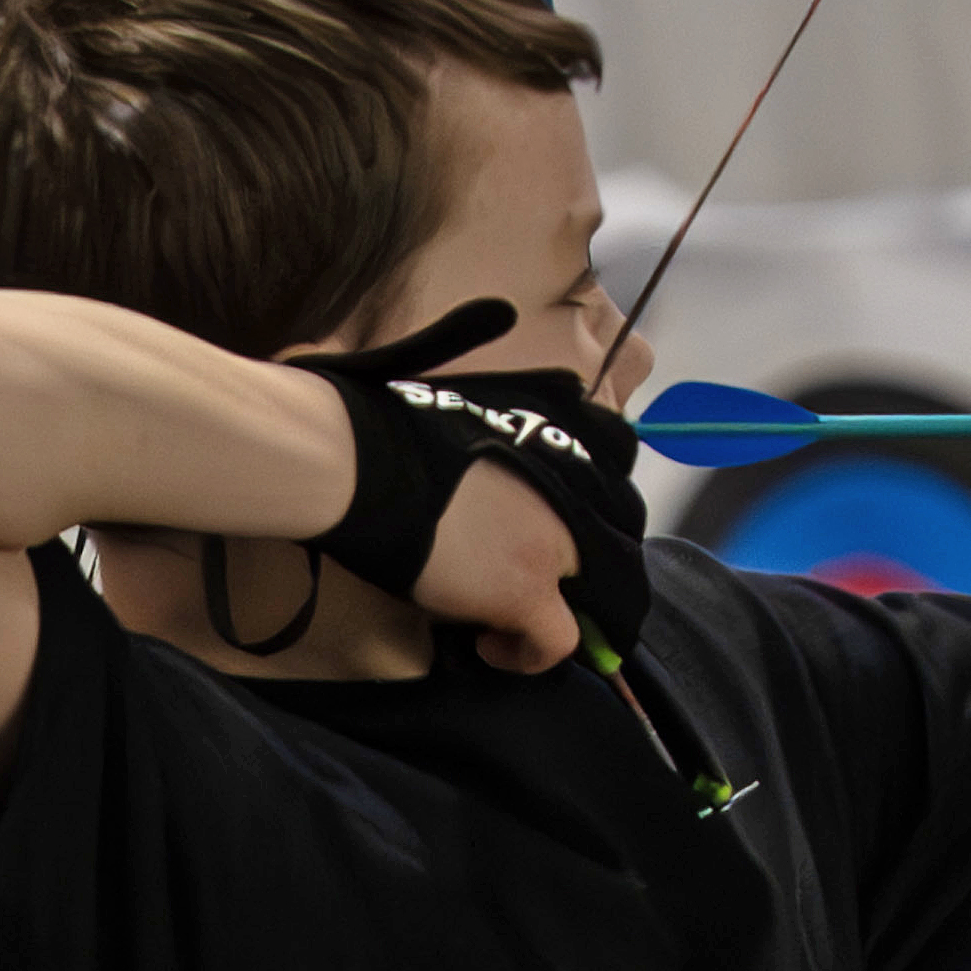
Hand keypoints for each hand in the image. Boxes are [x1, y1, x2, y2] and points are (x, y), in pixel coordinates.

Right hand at [300, 314, 647, 678]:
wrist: (351, 460)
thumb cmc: (377, 418)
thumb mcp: (457, 377)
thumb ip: (495, 370)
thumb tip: (494, 314)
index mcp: (563, 431)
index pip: (616, 473)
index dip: (591, 514)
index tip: (554, 532)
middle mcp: (573, 486)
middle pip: (618, 541)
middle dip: (588, 570)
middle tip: (538, 587)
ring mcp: (554, 541)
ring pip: (597, 595)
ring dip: (562, 612)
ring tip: (511, 620)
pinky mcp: (525, 591)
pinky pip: (559, 643)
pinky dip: (531, 655)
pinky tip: (494, 648)